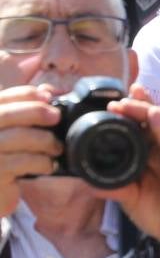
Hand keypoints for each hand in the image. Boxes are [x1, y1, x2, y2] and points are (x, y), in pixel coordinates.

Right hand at [0, 85, 63, 217]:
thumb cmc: (5, 159)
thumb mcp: (12, 132)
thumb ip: (25, 110)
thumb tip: (48, 91)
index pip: (1, 98)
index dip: (25, 94)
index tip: (47, 96)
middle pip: (5, 114)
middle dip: (35, 111)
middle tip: (56, 117)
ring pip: (15, 138)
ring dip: (43, 140)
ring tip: (56, 147)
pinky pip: (20, 163)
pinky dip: (40, 161)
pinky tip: (49, 165)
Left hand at [100, 84, 159, 257]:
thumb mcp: (129, 197)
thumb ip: (112, 186)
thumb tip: (86, 178)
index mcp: (156, 156)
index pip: (145, 127)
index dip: (134, 110)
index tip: (113, 100)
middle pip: (156, 121)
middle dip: (139, 105)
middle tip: (119, 96)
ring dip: (148, 111)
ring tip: (133, 100)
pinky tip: (156, 118)